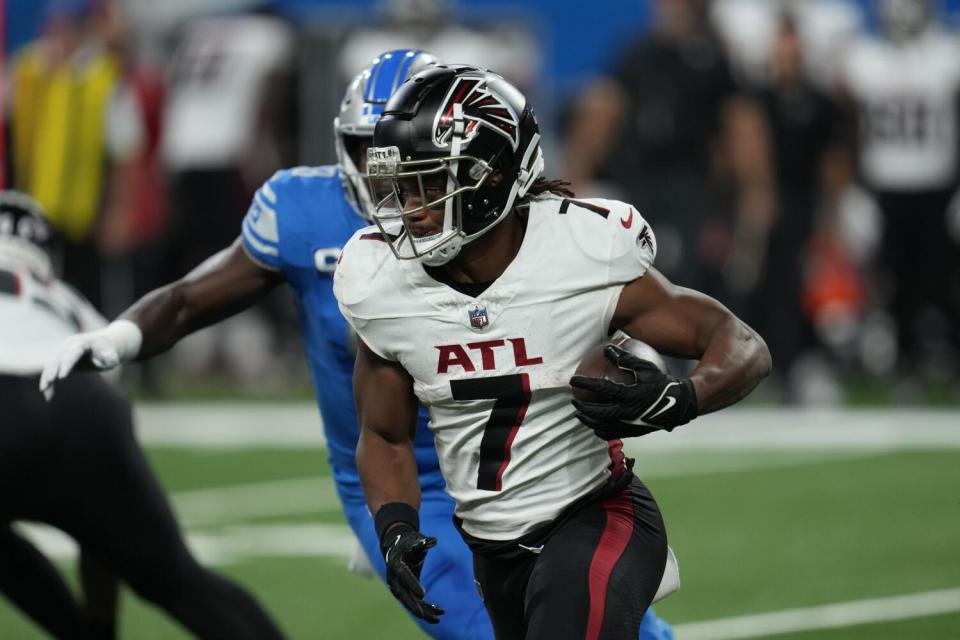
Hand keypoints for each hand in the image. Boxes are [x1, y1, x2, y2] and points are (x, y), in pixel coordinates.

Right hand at [39, 321, 141, 400]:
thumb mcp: (112, 355)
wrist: (104, 344)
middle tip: (46, 385)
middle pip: (57, 359)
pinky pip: (51, 371)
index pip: (72, 354)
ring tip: (45, 393)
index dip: (66, 365)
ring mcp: (62, 351)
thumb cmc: (109, 352)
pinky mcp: (60, 360)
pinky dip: (49, 382)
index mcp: (82, 343)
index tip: (61, 377)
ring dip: (46, 379)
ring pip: (51, 366)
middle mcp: (69, 345)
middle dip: (51, 372)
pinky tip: (48, 396)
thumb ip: (109, 357)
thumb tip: (106, 359)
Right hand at [382, 526, 443, 623]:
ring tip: (437, 619)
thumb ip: (422, 542)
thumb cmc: (408, 542)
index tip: (423, 594)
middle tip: (423, 615)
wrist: (397, 545)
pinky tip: (439, 610)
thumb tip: (433, 541)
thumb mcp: (414, 540)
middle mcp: (394, 578)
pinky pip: (414, 602)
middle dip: (413, 606)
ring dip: (422, 611)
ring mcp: (398, 586)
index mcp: (396, 564)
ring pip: (409, 602)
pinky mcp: (405, 590)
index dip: (413, 585)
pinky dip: (426, 608)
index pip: (404, 576)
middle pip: (403, 594)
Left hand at [570, 345, 696, 438]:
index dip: (585, 383)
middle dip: (583, 406)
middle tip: (573, 400)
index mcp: (630, 394)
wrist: (679, 405)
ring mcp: (630, 424)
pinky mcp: (633, 432)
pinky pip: (612, 434)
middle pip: (598, 412)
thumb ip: (625, 358)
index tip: (573, 380)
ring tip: (579, 414)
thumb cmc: (661, 383)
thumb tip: (607, 348)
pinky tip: (595, 426)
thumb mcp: (645, 368)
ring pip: (602, 425)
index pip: (602, 388)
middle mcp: (627, 412)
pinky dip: (600, 430)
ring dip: (588, 420)